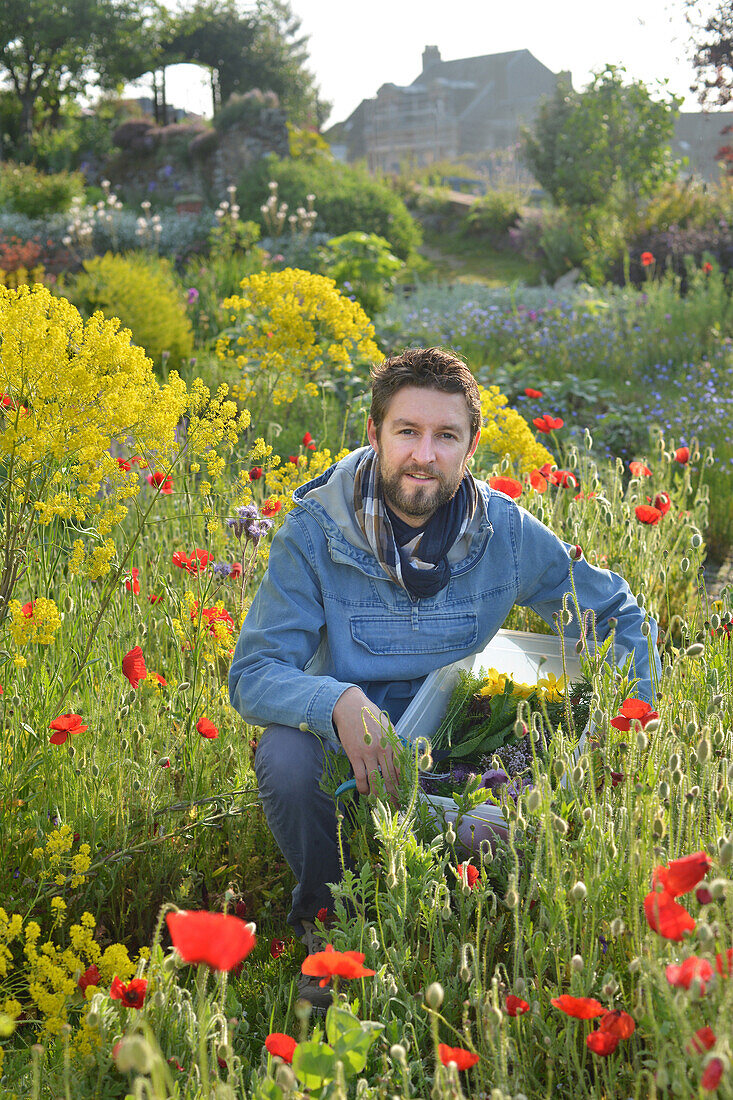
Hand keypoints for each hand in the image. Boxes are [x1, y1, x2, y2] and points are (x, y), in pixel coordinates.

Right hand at [332, 686, 399, 800]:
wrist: (351, 707)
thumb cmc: (370, 716)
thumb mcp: (388, 727)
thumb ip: (394, 743)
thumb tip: (400, 761)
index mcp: (394, 742)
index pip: (403, 769)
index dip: (404, 785)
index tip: (405, 795)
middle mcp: (384, 749)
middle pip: (391, 778)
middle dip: (394, 796)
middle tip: (396, 808)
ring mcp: (369, 753)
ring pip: (376, 780)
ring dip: (378, 796)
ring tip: (380, 805)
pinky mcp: (355, 755)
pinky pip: (361, 777)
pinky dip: (363, 788)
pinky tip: (364, 792)